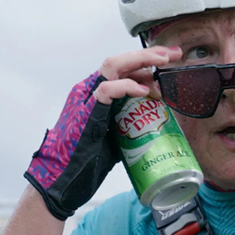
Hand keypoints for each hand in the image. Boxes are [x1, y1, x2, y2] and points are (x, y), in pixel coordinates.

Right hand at [24, 46, 180, 219]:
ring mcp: (85, 98)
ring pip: (112, 65)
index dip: (147, 61)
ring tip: (162, 62)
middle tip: (174, 54)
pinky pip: (106, 89)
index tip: (171, 58)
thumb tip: (155, 114)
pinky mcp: (86, 111)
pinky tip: (143, 90)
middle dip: (149, 54)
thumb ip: (129, 118)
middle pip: (121, 61)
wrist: (60, 180)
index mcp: (97, 94)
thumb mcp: (115, 133)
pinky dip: (127, 86)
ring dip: (141, 60)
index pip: (123, 68)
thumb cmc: (86, 160)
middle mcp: (89, 90)